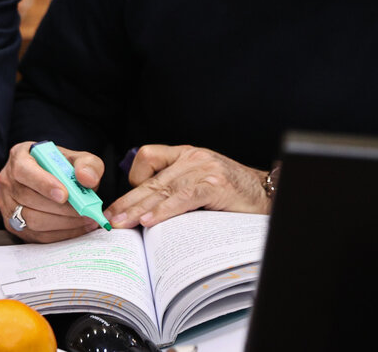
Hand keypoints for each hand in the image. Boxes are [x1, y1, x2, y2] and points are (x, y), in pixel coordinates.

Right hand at [0, 141, 104, 242]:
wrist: (50, 178)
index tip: (65, 195)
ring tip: (86, 220)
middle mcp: (9, 181)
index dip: (43, 184)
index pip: (24, 171)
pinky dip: (60, 234)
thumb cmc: (60, 166)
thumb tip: (88, 180)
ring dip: (63, 223)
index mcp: (19, 157)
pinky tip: (77, 228)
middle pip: (28, 199)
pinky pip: (36, 235)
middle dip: (61, 208)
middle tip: (86, 211)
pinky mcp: (14, 225)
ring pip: (32, 220)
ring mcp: (8, 204)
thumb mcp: (76, 157)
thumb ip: (87, 164)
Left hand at [105, 144, 269, 229]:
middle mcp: (192, 157)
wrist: (269, 194)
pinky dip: (165, 210)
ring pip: (163, 189)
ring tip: (122, 223)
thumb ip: (177, 189)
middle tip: (108, 218)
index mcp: (186, 154)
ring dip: (139, 209)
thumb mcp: (201, 182)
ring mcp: (204, 169)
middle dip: (127, 201)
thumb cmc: (234, 193)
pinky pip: (184, 198)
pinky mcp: (215, 185)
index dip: (134, 179)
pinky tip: (151, 221)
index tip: (124, 202)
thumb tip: (145, 211)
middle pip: (151, 179)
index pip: (148, 156)